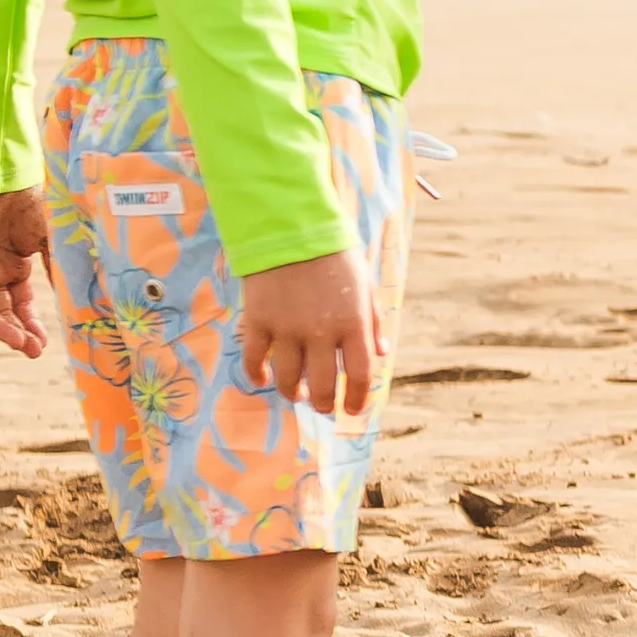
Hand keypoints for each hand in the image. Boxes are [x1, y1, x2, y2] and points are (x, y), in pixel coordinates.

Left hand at [0, 191, 50, 357]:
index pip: (20, 306)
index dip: (31, 326)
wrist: (8, 180)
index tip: (43, 345)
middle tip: (32, 351)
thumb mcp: (52, 244)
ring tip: (18, 342)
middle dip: (15, 333)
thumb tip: (76, 301)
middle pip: (2, 311)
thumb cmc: (33, 205)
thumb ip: (58, 271)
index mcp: (14, 268)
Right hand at [237, 249, 382, 415]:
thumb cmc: (335, 256)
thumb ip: (373, 321)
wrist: (292, 227)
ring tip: (299, 396)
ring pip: (289, 379)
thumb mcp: (365, 285)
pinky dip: (257, 374)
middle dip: (326, 403)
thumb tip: (381, 353)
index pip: (360, 375)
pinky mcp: (258, 320)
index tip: (353, 410)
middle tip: (324, 406)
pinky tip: (263, 380)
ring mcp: (287, 329)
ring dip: (294, 394)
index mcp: (353, 324)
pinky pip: (254, 358)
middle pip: (324, 385)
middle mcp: (321, 332)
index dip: (358, 399)